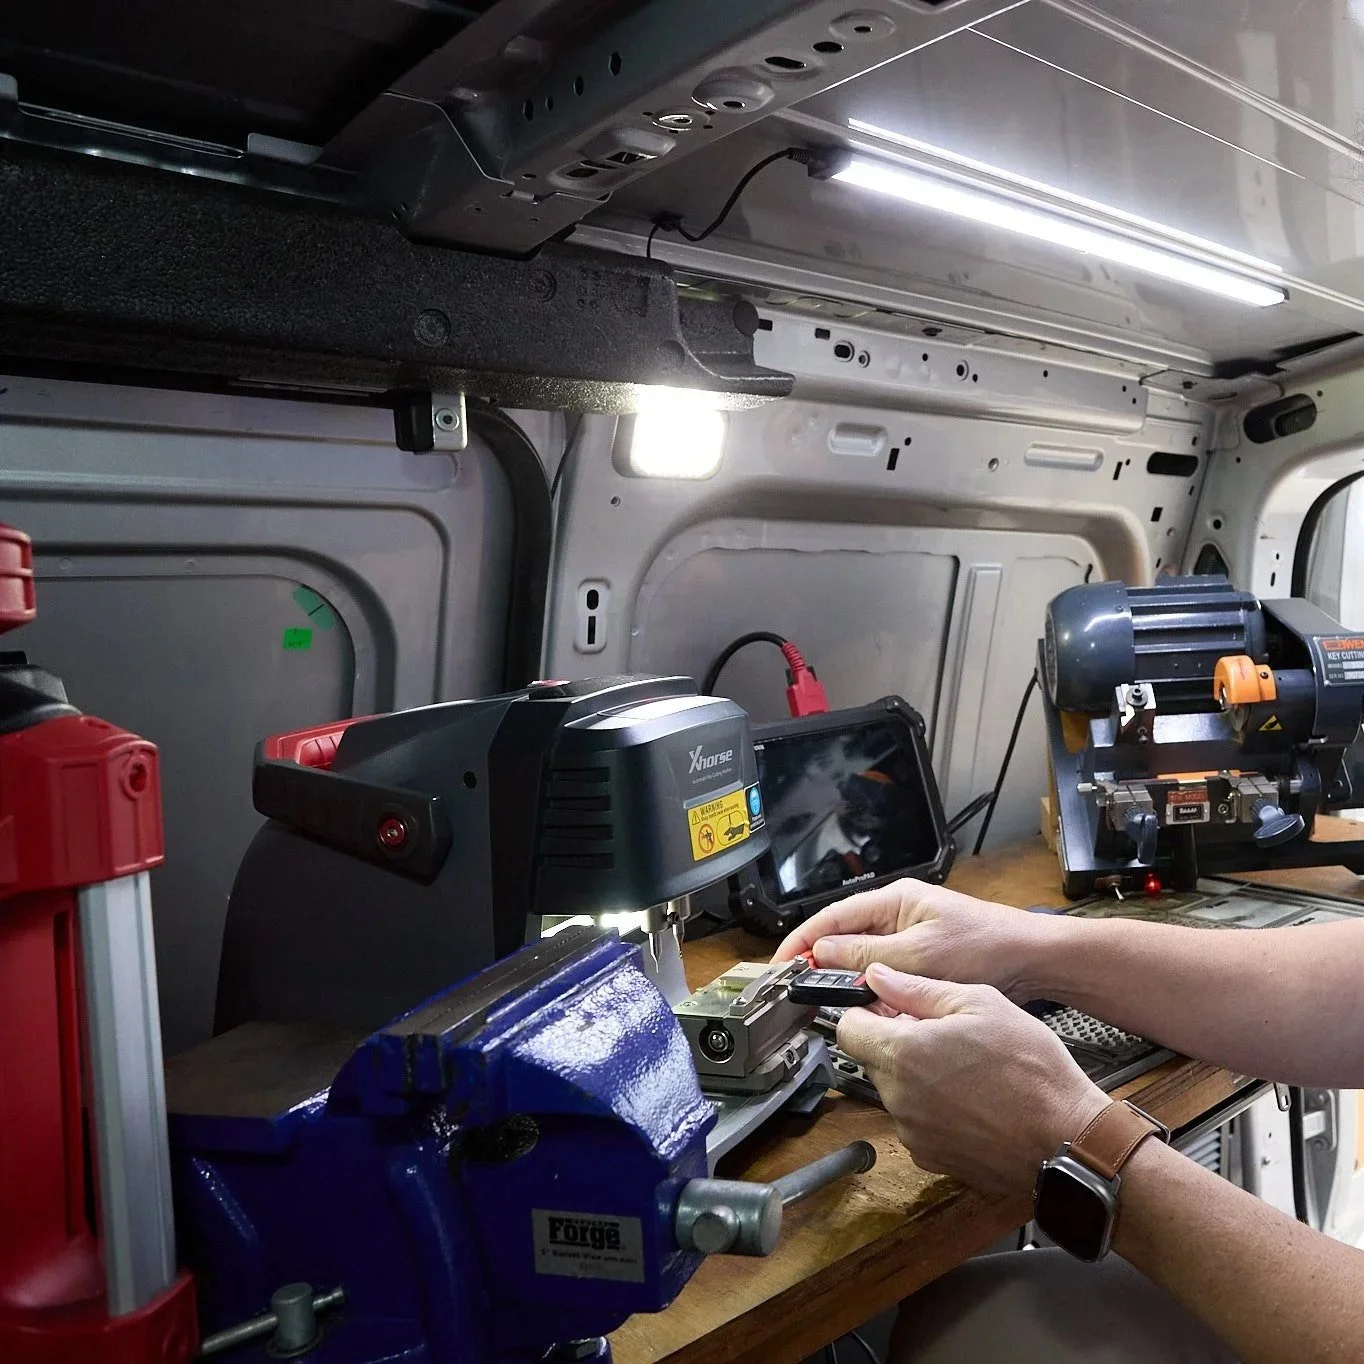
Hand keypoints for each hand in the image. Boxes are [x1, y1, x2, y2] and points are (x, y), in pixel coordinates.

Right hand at [772, 878, 1059, 1001]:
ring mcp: (910, 938)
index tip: (780, 968)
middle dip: (818, 964)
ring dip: (845, 981)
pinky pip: (885, 975)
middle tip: (797, 993)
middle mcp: (897, 915)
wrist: (1035, 962)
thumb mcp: (917, 955)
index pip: (830, 918)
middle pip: (843, 938)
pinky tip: (865, 1010)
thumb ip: (865, 955)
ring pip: (863, 960)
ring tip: (826, 1005)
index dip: (800, 942)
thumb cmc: (984, 948)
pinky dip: (870, 991)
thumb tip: (821, 954)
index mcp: (892, 901)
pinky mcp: (923, 962)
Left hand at [838, 963, 1107, 1196]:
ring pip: (895, 1092)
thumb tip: (876, 976)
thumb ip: (918, 990)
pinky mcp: (931, 1158)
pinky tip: (971, 1100)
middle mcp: (897, 1098)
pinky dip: (933, 1110)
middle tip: (940, 1034)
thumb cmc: (1031, 1068)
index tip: (891, 1007)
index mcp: (902, 1054)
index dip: (867, 1012)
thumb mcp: (979, 1003)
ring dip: (916, 1077)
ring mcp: (913, 1133)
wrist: (1068, 1138)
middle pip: (872, 1059)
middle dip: (895, 1043)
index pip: (847, 1028)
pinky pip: (916, 1123)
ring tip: (965, 1068)